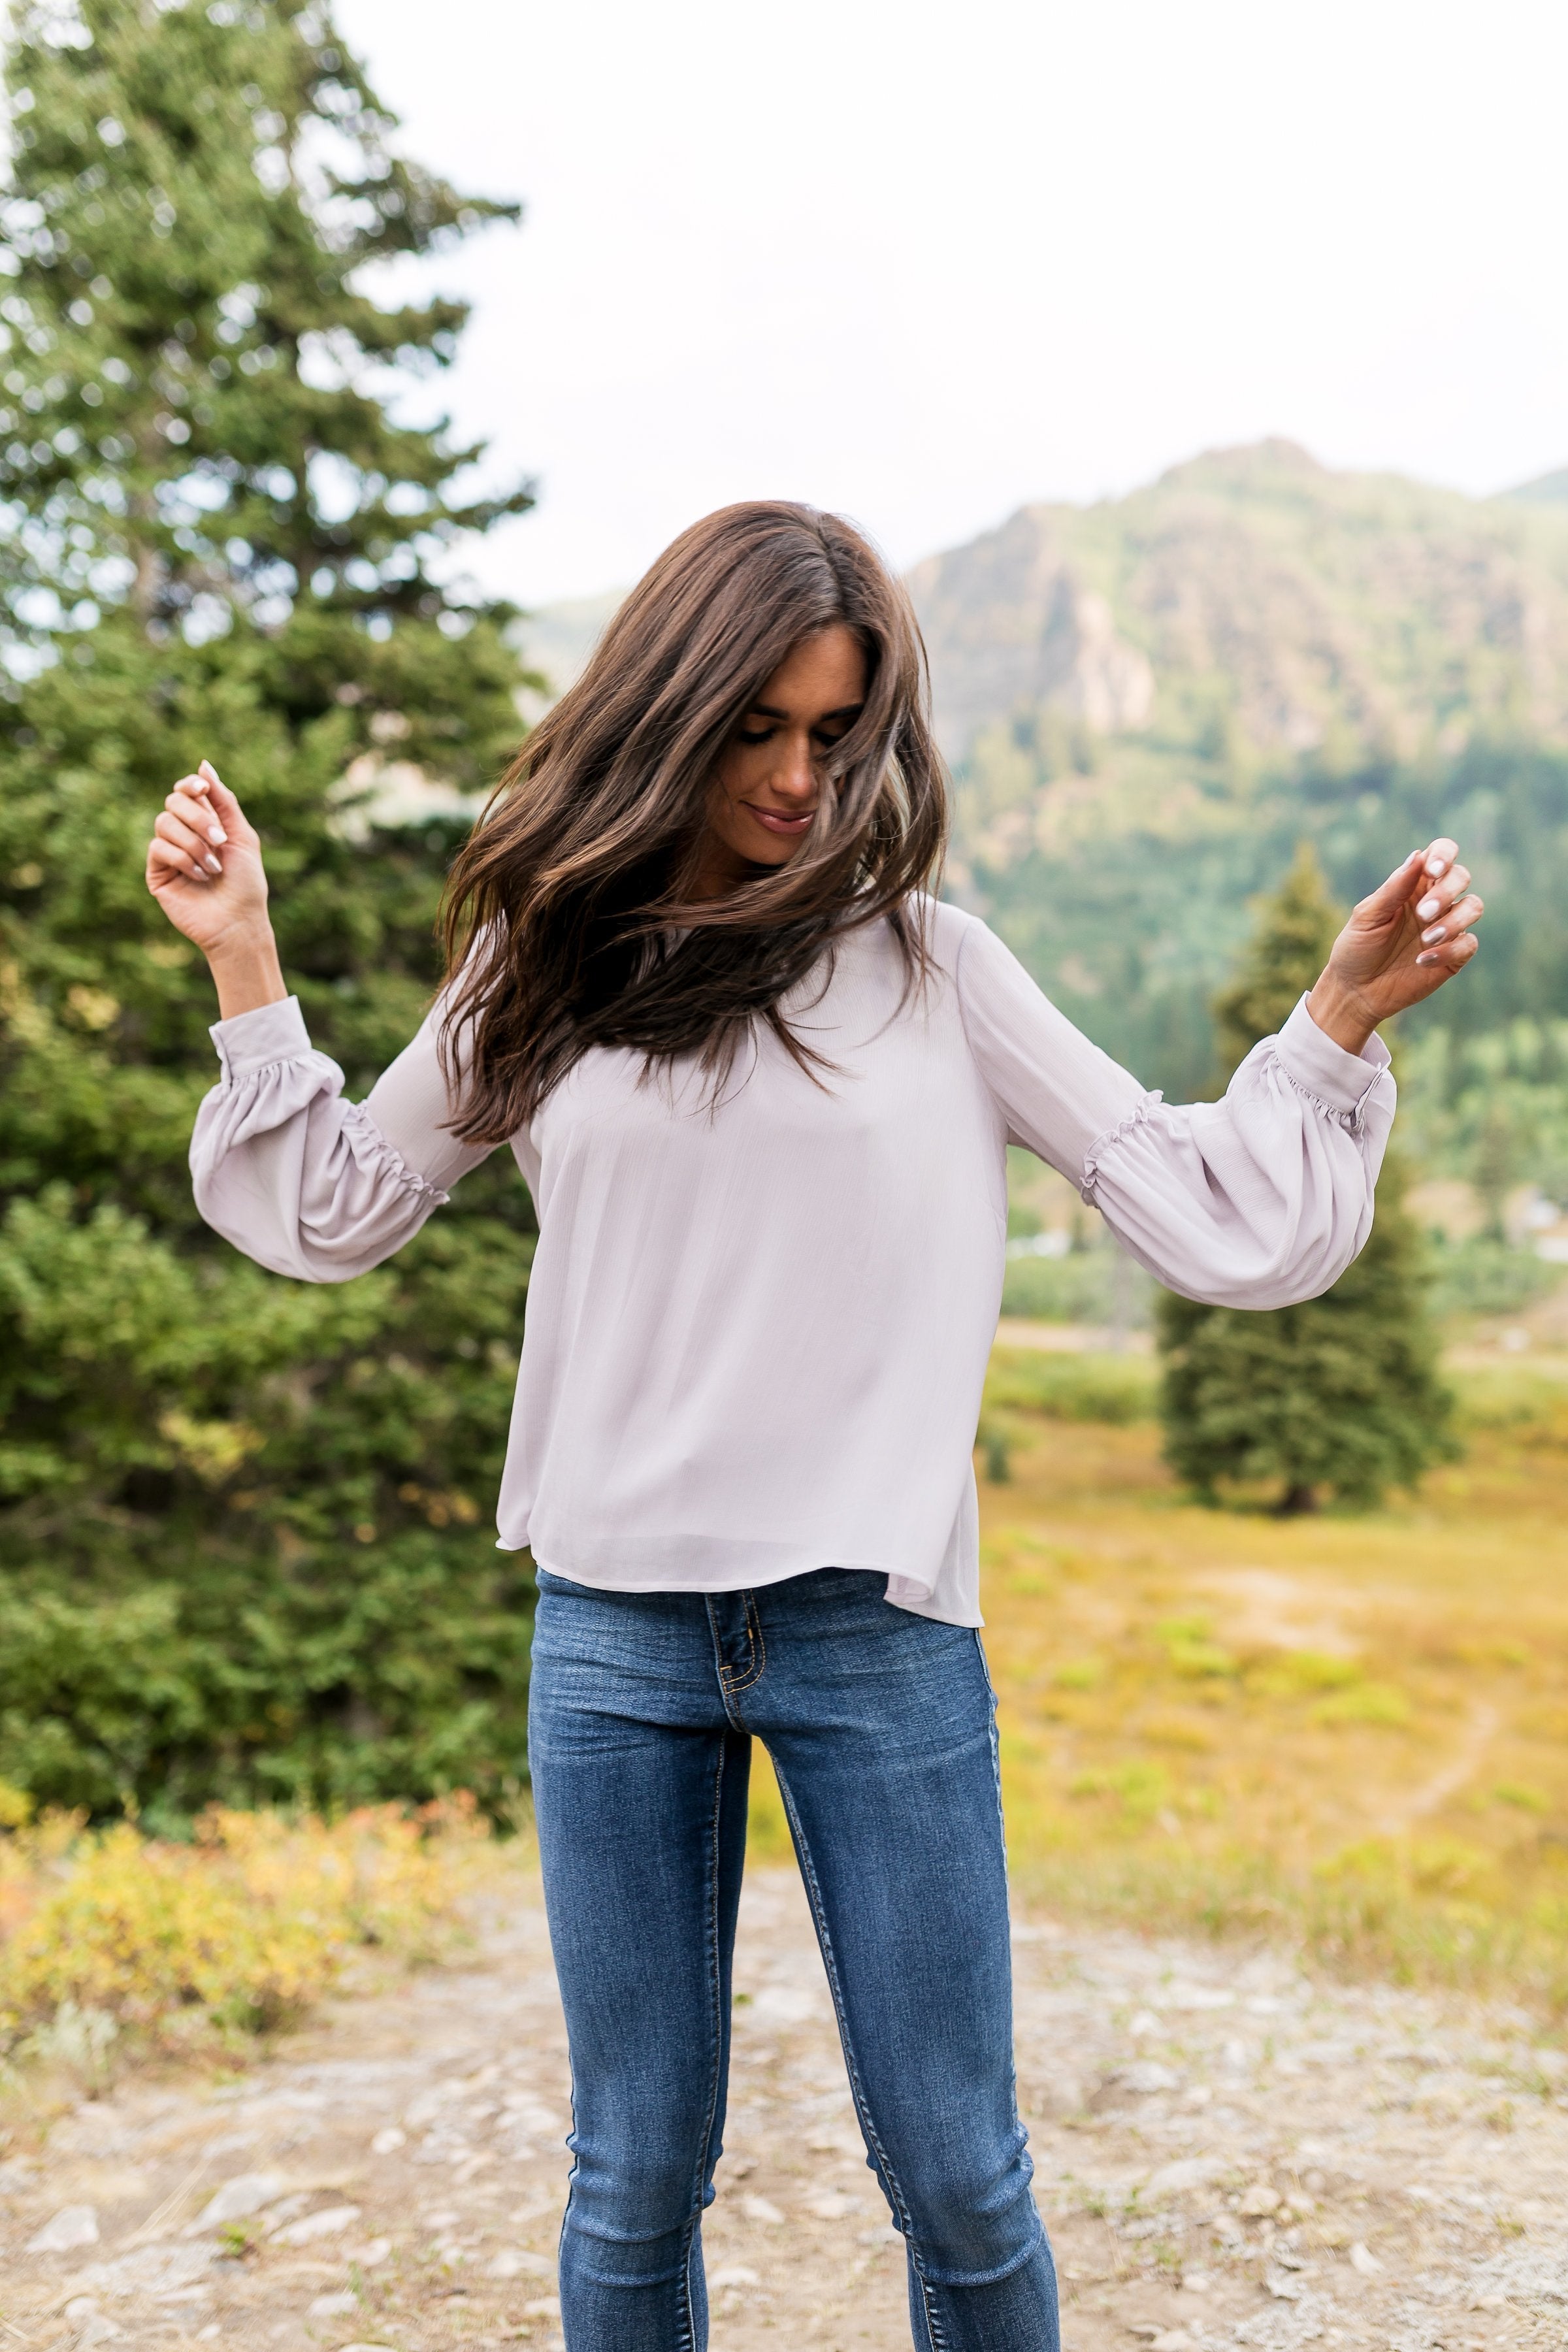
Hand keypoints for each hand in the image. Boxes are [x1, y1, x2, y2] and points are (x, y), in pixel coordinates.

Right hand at [144, 762, 285, 1016]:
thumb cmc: (246, 884)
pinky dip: (183, 858)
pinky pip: (159, 847)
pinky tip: (200, 876)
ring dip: (193, 842)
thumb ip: (223, 800)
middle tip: (219, 840)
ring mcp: (169, 853)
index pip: (185, 791)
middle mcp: (184, 834)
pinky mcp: (157, 873)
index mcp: (205, 823)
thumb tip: (203, 765)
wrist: (238, 922)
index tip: (202, 790)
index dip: (190, 785)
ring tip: (213, 867)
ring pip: (163, 823)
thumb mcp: (241, 836)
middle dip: (198, 817)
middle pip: (172, 802)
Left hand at [1306, 838, 1481, 1055]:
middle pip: (1461, 877)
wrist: (1356, 991)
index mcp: (1413, 884)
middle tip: (1423, 914)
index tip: (1433, 870)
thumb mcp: (1368, 915)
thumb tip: (1418, 855)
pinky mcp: (1454, 955)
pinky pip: (1469, 943)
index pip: (1441, 853)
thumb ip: (1394, 887)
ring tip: (1425, 940)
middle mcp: (1435, 901)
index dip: (1444, 855)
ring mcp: (1447, 927)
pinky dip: (1450, 950)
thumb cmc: (1357, 948)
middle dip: (1446, 892)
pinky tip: (1423, 961)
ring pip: (1474, 906)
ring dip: (1453, 922)